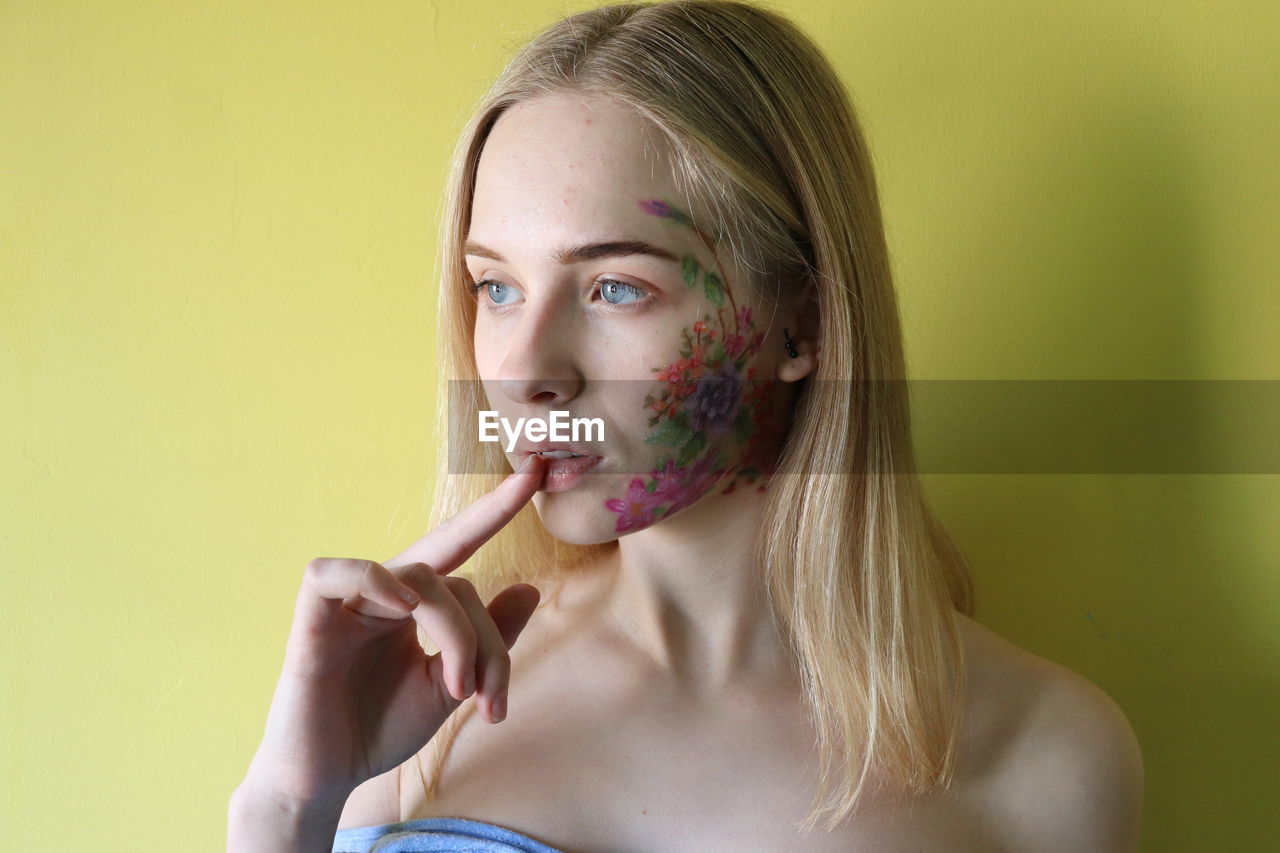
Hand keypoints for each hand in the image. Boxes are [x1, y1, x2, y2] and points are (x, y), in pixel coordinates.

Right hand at [241, 453, 545, 805]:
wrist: (329, 778)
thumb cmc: (380, 728)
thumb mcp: (452, 686)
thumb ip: (488, 641)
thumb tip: (530, 587)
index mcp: (413, 604)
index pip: (458, 548)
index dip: (493, 511)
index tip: (535, 473)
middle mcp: (383, 594)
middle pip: (451, 578)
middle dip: (485, 593)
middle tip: (499, 648)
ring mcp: (347, 603)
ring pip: (417, 579)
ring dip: (453, 634)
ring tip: (457, 690)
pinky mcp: (311, 620)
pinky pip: (335, 574)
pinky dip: (374, 581)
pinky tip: (402, 609)